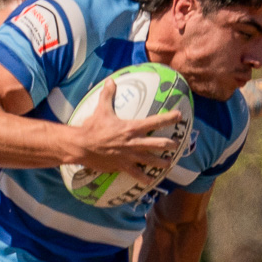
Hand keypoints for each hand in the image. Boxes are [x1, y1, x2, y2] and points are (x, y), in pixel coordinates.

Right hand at [65, 81, 185, 182]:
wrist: (82, 146)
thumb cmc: (92, 128)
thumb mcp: (101, 109)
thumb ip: (108, 95)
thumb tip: (111, 81)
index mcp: (131, 128)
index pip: (154, 122)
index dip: (168, 118)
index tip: (179, 116)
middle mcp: (133, 143)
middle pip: (158, 144)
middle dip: (169, 144)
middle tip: (177, 144)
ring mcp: (129, 156)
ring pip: (150, 160)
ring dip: (161, 162)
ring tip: (169, 163)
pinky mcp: (122, 166)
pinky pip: (136, 174)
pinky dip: (144, 178)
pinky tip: (151, 181)